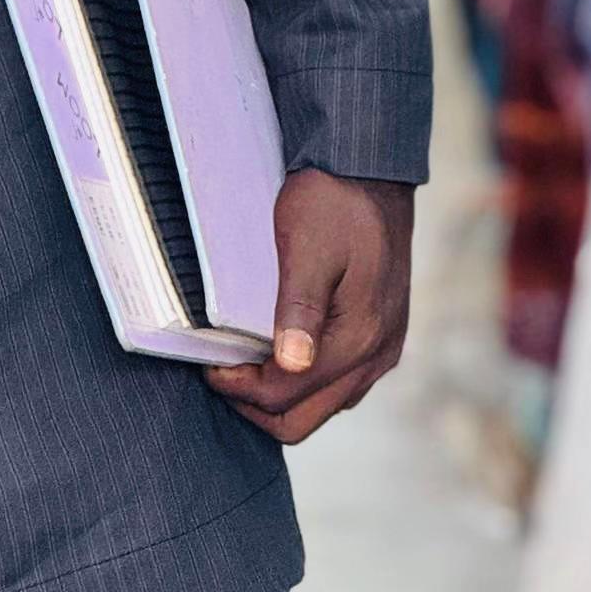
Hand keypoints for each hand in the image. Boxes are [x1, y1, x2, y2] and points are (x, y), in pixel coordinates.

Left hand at [205, 168, 412, 444]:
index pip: (286, 395)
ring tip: (241, 363)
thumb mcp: (306, 245)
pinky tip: (275, 353)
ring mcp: (382, 351)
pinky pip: (338, 385)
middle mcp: (377, 355)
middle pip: (304, 419)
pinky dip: (302, 384)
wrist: (372, 172)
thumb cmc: (333, 202)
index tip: (208, 365)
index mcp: (359, 337)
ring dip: (278, 397)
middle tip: (219, 373)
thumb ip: (299, 306)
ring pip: (322, 406)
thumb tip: (291, 364)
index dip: (239, 388)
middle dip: (254, 405)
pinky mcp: (381, 339)